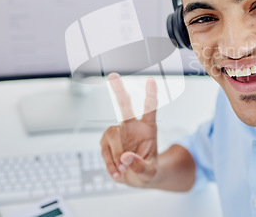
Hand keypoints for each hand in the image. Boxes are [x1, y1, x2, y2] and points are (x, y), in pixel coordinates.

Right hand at [100, 73, 158, 187]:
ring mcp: (119, 134)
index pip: (150, 109)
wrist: (137, 179)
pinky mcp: (107, 143)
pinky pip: (104, 150)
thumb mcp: (150, 173)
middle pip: (124, 105)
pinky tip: (117, 172)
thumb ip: (140, 166)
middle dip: (119, 90)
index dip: (151, 95)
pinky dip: (110, 164)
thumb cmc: (148, 171)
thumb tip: (125, 157)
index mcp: (148, 129)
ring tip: (122, 170)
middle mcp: (132, 127)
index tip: (151, 80)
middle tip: (113, 76)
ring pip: (112, 134)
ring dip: (115, 153)